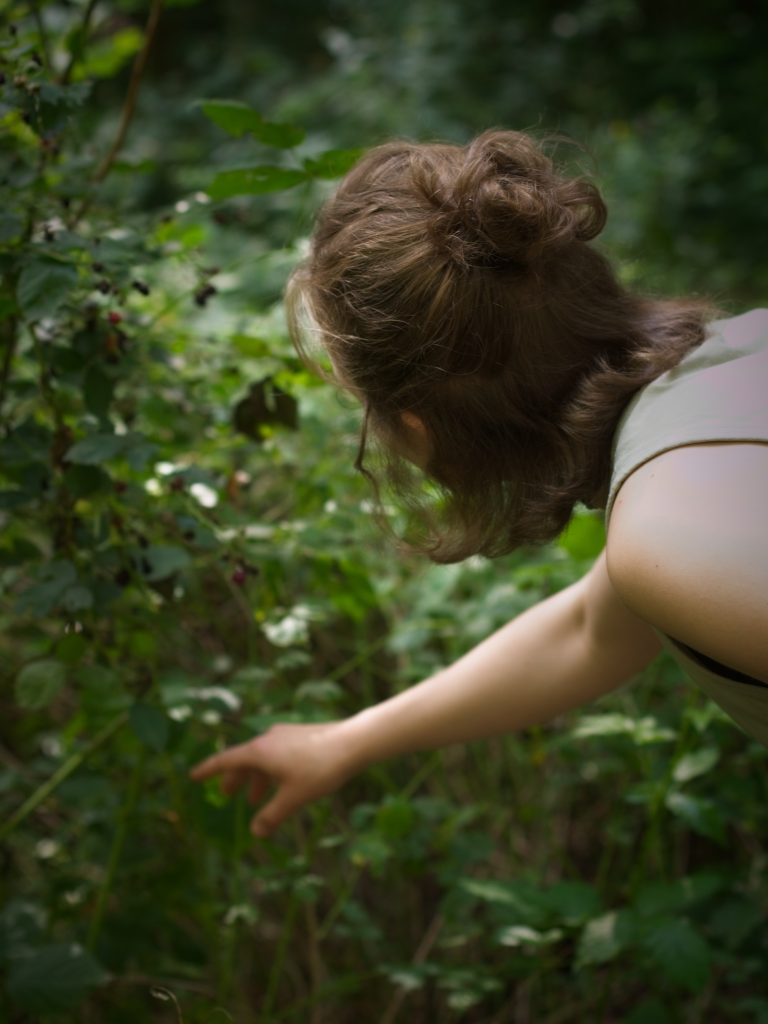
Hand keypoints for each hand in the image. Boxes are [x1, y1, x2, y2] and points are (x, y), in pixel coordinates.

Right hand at [189, 721, 358, 837]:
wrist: (353, 741)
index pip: (225, 760)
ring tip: (256, 798)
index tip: (193, 776)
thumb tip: (256, 832)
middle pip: (243, 759)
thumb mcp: (293, 798)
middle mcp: (268, 739)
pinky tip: (282, 784)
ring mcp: (285, 735)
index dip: (208, 770)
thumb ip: (272, 816)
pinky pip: (277, 754)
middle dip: (234, 778)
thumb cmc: (319, 769)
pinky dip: (271, 771)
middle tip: (227, 794)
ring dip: (255, 778)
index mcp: (259, 751)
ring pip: (262, 758)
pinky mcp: (300, 736)